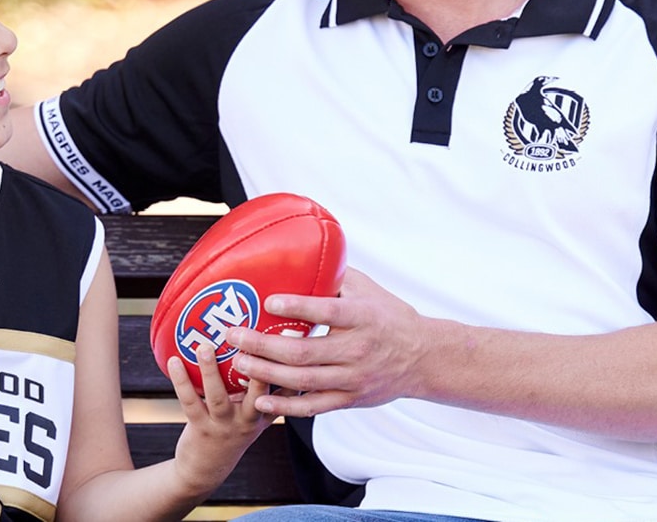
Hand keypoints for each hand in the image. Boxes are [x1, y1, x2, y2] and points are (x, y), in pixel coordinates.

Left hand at [168, 343, 277, 495]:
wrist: (207, 469)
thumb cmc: (234, 431)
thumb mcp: (258, 415)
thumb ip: (267, 388)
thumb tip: (270, 346)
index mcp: (266, 412)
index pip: (285, 389)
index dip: (288, 366)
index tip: (288, 338)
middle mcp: (249, 420)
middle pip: (259, 393)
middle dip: (257, 367)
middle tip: (251, 341)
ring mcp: (224, 426)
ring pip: (219, 396)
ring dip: (210, 370)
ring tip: (204, 346)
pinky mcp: (201, 429)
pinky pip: (190, 402)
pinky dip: (182, 381)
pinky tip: (174, 360)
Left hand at [225, 267, 424, 417]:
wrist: (423, 358)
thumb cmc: (389, 316)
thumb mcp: (367, 289)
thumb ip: (336, 275)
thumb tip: (302, 251)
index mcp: (361, 317)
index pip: (328, 312)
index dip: (298, 306)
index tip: (269, 300)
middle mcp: (356, 350)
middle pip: (304, 352)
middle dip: (263, 345)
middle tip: (234, 335)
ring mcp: (353, 378)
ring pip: (303, 380)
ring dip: (266, 373)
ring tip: (238, 363)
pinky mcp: (350, 398)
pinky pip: (313, 406)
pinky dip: (286, 406)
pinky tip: (262, 400)